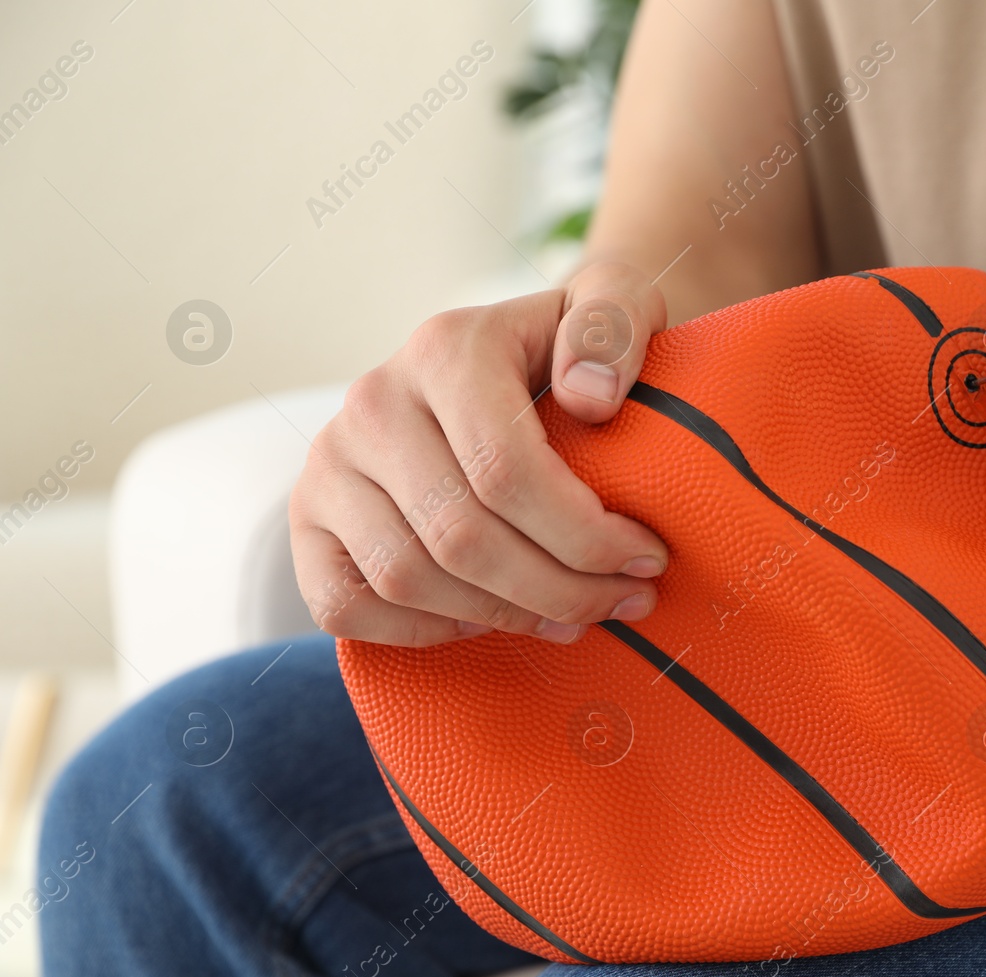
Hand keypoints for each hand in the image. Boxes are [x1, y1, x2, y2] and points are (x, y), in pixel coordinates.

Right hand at [289, 262, 670, 646]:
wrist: (511, 358)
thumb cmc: (574, 348)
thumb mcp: (615, 305)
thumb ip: (614, 325)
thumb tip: (589, 398)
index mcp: (445, 349)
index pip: (507, 471)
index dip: (585, 535)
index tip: (646, 559)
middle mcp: (372, 402)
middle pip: (461, 535)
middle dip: (559, 588)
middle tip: (625, 602)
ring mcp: (328, 463)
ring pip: (407, 577)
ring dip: (502, 616)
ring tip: (573, 616)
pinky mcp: (308, 518)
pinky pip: (343, 605)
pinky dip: (419, 631)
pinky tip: (486, 620)